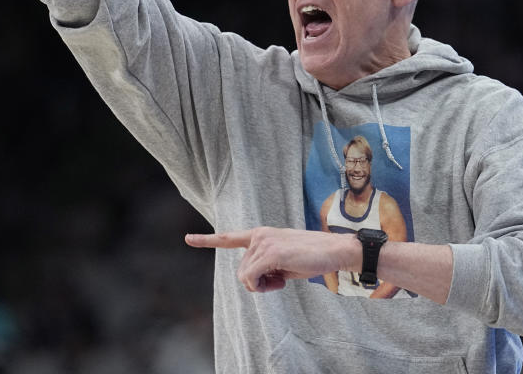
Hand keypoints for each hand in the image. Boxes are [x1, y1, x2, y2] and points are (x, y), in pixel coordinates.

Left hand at [185, 227, 357, 292]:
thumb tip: (251, 280)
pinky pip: (252, 279)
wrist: (334, 250)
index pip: (229, 237)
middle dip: (257, 283)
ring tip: (283, 277)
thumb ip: (264, 264)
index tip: (187, 239)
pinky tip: (280, 281)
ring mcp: (263, 242)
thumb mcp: (283, 261)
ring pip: (245, 277)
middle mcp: (258, 235)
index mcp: (260, 234)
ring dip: (262, 286)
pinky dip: (263, 287)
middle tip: (278, 280)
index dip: (207, 240)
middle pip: (241, 271)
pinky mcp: (270, 252)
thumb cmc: (311, 257)